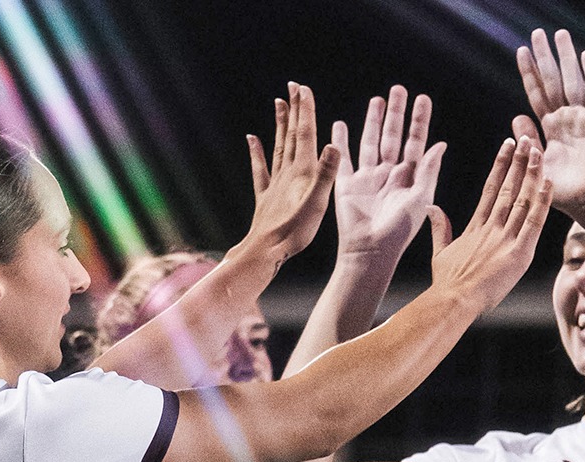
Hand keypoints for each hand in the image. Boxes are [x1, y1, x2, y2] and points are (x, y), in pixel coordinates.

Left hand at [244, 83, 341, 265]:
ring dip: (280, 124)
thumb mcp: (317, 203)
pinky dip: (256, 152)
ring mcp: (274, 184)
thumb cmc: (294, 231)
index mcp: (302, 172)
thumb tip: (333, 144)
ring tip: (279, 103)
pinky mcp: (265, 197)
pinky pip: (260, 169)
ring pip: (277, 147)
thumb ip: (326, 174)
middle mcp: (287, 173)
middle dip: (294, 110)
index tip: (303, 88)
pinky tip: (251, 139)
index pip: (305, 134)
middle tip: (293, 87)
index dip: (305, 110)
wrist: (266, 251)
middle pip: (291, 135)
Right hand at [330, 87, 445, 261]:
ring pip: (370, 142)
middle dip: (396, 113)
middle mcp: (388, 174)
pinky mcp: (346, 184)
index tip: (422, 98)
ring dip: (372, 121)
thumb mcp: (421, 199)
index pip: (415, 142)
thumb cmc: (399, 231)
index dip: (419, 121)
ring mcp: (367, 178)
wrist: (370, 250)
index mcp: (409, 177)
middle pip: (392, 136)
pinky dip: (340, 141)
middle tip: (398, 89)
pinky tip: (340, 125)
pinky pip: (343, 158)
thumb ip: (429, 171)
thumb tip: (440, 144)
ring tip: (377, 100)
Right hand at [425, 137, 550, 312]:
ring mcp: (505, 239)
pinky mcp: (519, 253)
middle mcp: (491, 227)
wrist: (453, 300)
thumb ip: (440, 228)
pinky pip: (534, 222)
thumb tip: (432, 208)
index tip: (507, 146)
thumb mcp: (440, 252)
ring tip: (539, 151)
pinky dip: (542, 202)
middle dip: (519, 162)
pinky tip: (549, 183)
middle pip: (508, 188)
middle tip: (528, 139)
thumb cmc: (447, 283)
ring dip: (532, 174)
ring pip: (522, 200)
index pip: (490, 189)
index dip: (500, 166)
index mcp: (475, 227)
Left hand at [515, 28, 584, 222]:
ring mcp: (584, 118)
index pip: (537, 94)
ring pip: (572, 80)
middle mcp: (567, 119)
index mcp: (551, 128)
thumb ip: (527, 142)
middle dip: (545, 57)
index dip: (529, 73)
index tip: (521, 52)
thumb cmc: (563, 192)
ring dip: (566, 57)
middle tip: (537, 33)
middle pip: (553, 80)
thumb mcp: (537, 165)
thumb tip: (516, 117)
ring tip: (559, 34)